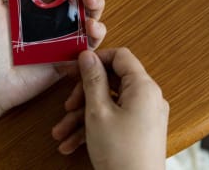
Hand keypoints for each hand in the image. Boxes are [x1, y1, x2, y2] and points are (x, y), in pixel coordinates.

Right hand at [52, 48, 168, 169]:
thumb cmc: (120, 154)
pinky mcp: (138, 128)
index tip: (77, 68)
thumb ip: (92, 79)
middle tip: (67, 105)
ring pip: (108, 103)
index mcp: (143, 87)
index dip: (97, 59)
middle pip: (111, 81)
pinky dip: (93, 127)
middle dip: (84, 94)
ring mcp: (144, 114)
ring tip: (61, 133)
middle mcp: (147, 97)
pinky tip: (71, 143)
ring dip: (82, 116)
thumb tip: (88, 55)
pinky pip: (114, 118)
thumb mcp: (98, 111)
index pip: (121, 57)